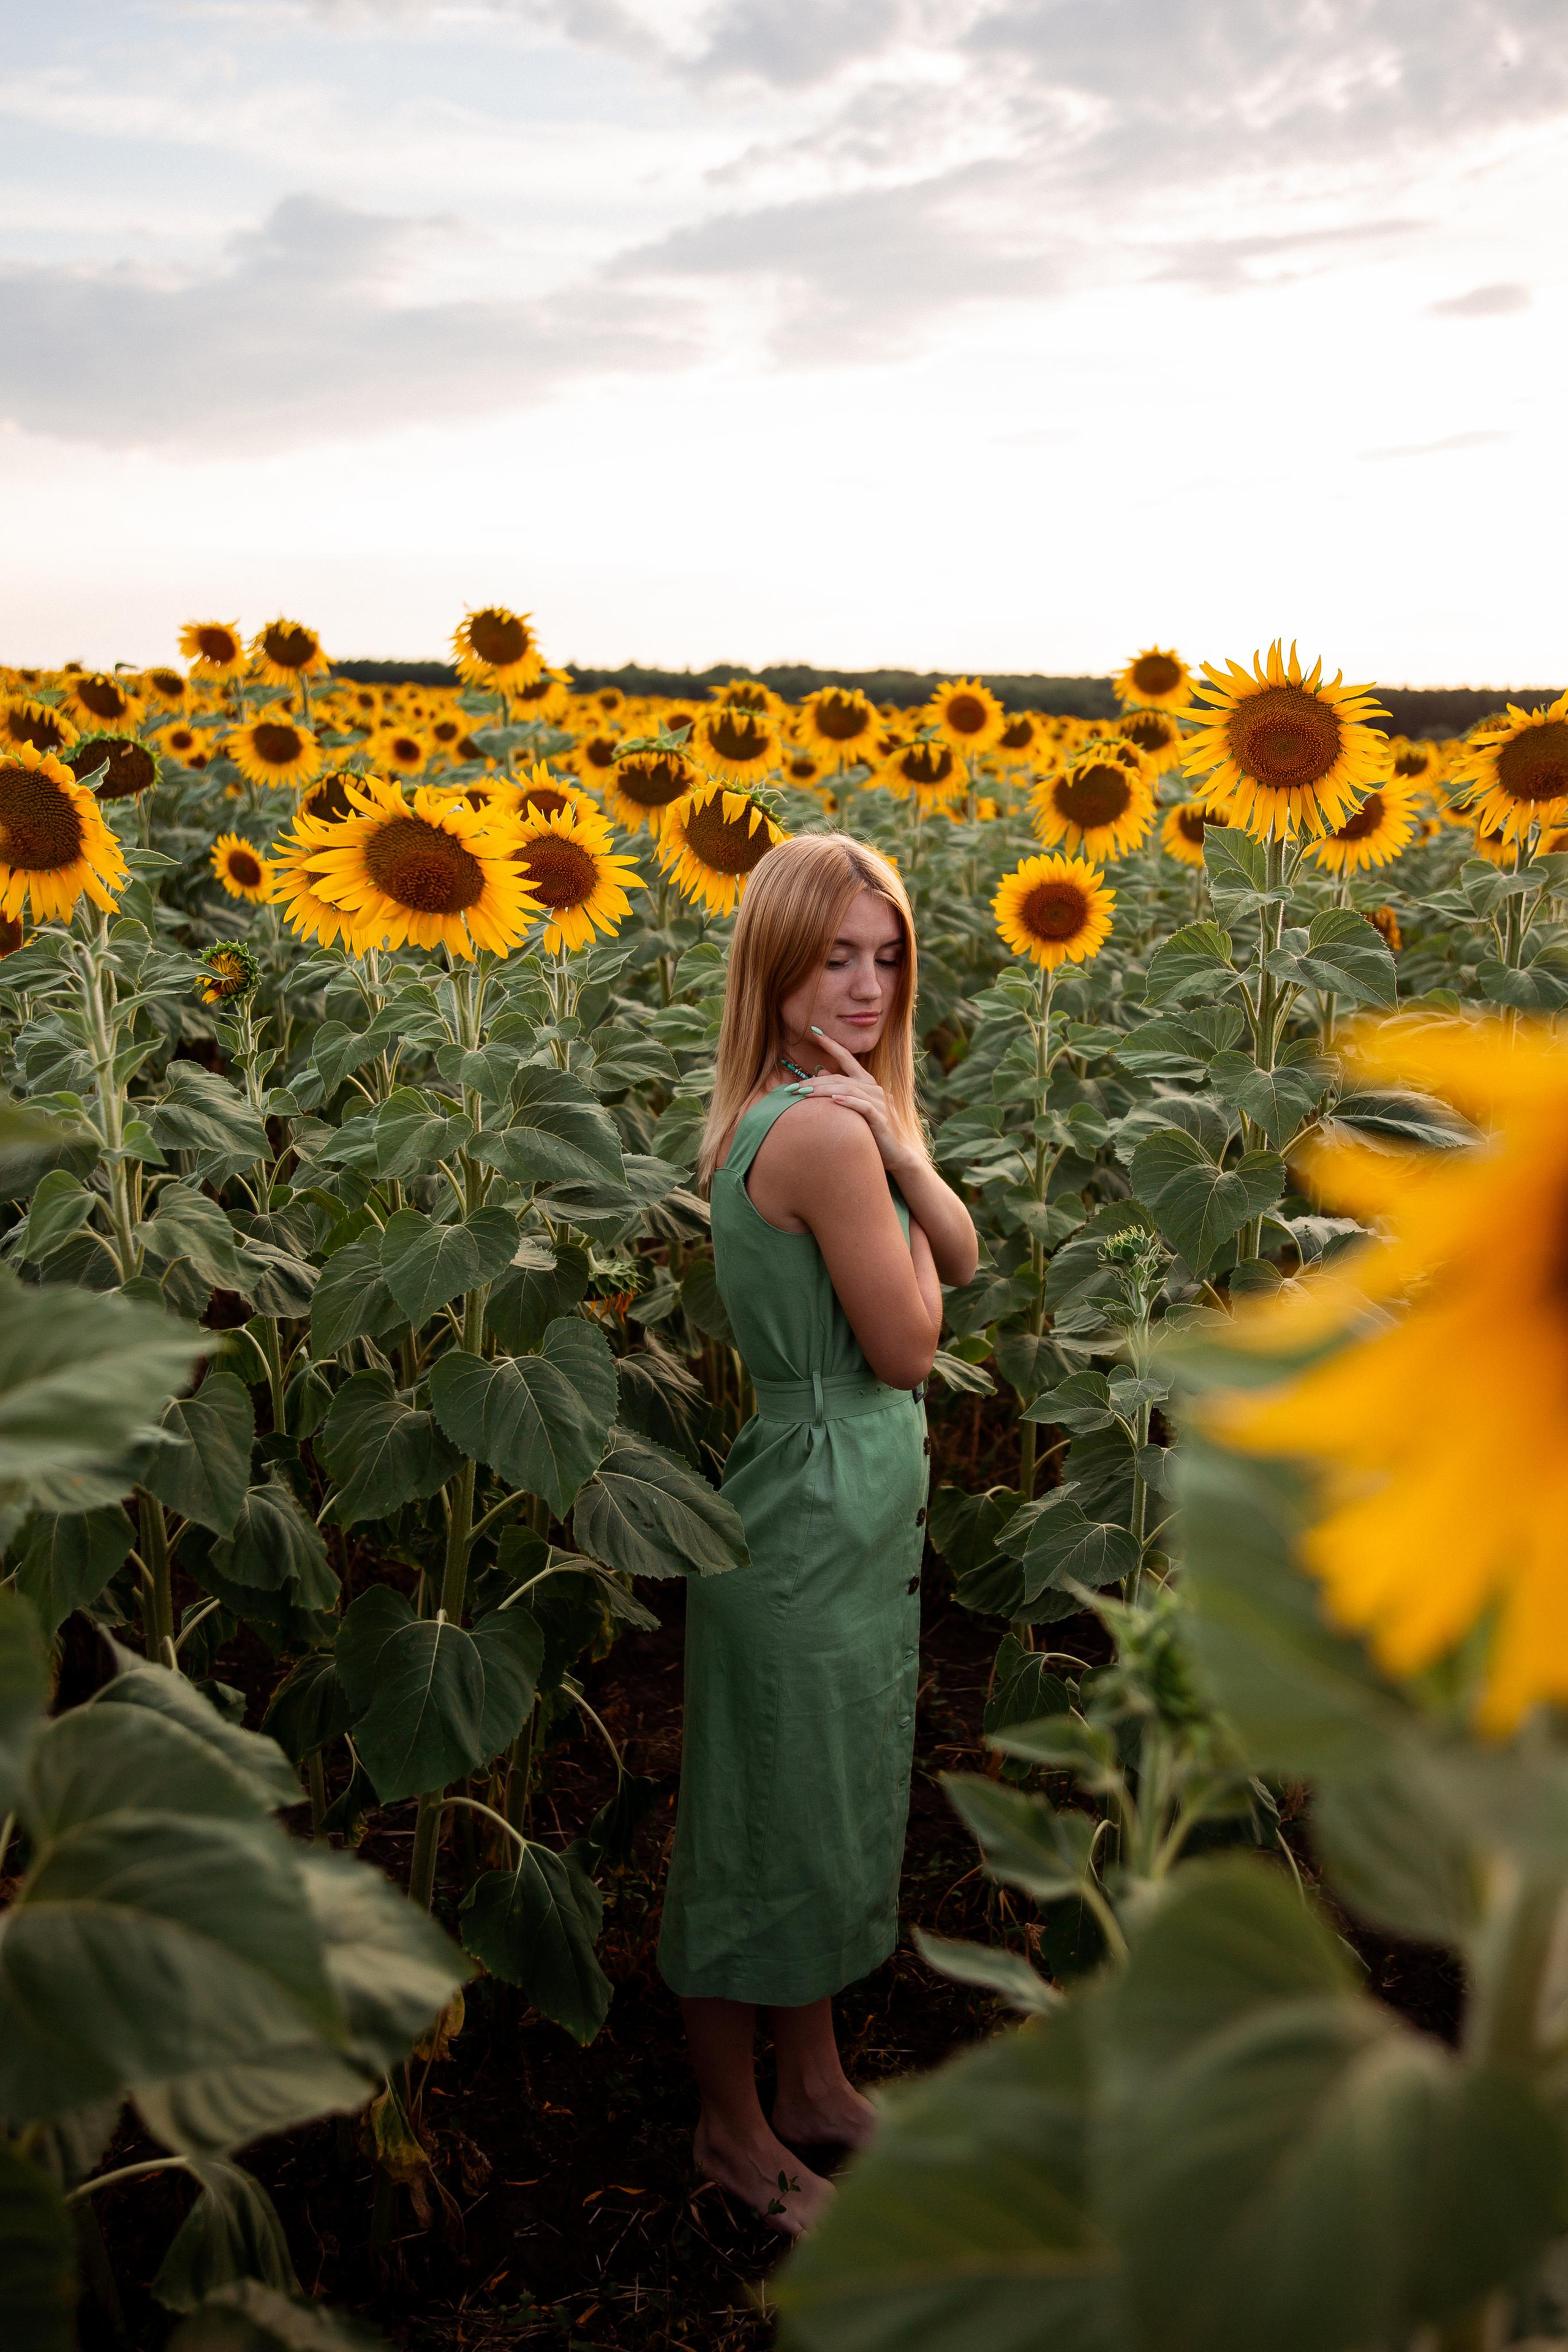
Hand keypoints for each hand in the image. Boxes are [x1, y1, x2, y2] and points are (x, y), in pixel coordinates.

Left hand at [790, 1029, 919, 1172]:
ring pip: (847, 1090)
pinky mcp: (880, 1117)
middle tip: (792, 1088)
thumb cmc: (871, 1128)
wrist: (896, 1152)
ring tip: (803, 1094)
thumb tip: (819, 1073)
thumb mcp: (853, 1106)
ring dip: (823, 1091)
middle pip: (839, 1078)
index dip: (831, 1044)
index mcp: (866, 1082)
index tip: (815, 1031)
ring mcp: (879, 1102)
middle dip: (813, 1082)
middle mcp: (873, 1088)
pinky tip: (834, 1100)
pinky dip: (848, 1102)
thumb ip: (839, 1088)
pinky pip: (863, 1106)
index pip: (847, 1058)